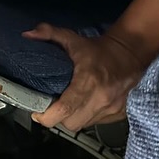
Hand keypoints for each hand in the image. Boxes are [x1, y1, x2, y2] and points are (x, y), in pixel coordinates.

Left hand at [23, 23, 145, 130]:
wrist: (131, 53)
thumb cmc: (98, 49)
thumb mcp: (72, 38)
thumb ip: (48, 33)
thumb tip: (27, 35)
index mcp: (88, 81)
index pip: (65, 108)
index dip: (47, 116)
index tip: (36, 112)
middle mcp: (101, 98)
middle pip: (71, 123)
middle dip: (57, 118)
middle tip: (50, 107)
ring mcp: (111, 108)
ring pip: (82, 125)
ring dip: (71, 118)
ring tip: (64, 106)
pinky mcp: (118, 114)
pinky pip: (95, 123)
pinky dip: (85, 117)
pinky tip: (81, 106)